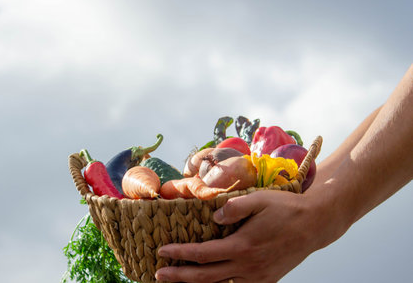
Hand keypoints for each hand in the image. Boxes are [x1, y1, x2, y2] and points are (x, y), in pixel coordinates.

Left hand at [155, 189, 344, 282]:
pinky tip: (213, 282)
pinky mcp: (268, 280)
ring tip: (181, 281)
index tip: (162, 251)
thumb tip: (213, 219)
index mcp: (242, 246)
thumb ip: (233, 209)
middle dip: (180, 277)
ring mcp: (258, 277)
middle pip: (206, 277)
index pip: (202, 254)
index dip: (180, 254)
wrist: (315, 225)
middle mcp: (248, 266)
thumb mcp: (258, 200)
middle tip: (159, 275)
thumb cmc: (286, 209)